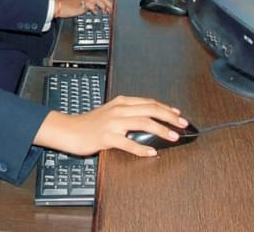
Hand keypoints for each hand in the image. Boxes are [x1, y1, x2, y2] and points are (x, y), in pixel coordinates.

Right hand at [34, 95, 187, 156]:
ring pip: (143, 123)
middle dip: (170, 117)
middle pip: (150, 109)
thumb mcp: (111, 112)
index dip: (166, 108)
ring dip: (161, 130)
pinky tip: (152, 152)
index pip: (149, 102)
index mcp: (121, 102)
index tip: (178, 114)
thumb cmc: (90, 123)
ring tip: (173, 136)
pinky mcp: (107, 137)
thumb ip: (128, 113)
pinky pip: (128, 143)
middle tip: (183, 124)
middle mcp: (119, 110)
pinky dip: (142, 148)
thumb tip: (149, 121)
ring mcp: (113, 123)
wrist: (69, 130)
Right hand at [55, 0, 112, 17]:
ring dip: (103, 5)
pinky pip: (90, 4)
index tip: (110, 7)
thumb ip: (88, 7)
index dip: (106, 2)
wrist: (58, 6)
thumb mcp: (80, 7)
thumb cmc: (66, 7)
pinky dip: (94, 8)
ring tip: (106, 11)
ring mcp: (83, 0)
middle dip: (108, 3)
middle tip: (112, 10)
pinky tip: (96, 12)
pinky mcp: (80, 4)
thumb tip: (95, 9)